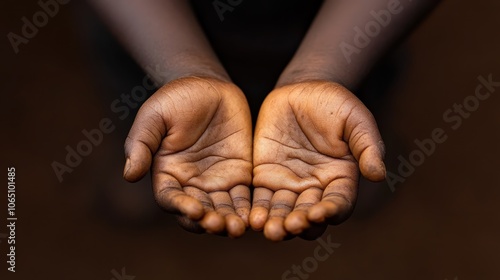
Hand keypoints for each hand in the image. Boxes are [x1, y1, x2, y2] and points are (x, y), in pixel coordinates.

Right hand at [123, 77, 252, 237]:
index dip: (181, 208)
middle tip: (220, 226)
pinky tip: (254, 217)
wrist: (208, 86)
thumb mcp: (154, 116)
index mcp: (166, 173)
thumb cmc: (175, 99)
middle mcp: (190, 183)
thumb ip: (141, 144)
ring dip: (228, 222)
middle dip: (208, 222)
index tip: (194, 211)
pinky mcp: (238, 174)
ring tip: (238, 228)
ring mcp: (215, 181)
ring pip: (221, 210)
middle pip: (197, 212)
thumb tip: (129, 175)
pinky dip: (246, 210)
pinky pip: (242, 197)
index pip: (170, 199)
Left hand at [250, 81, 384, 240]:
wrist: (301, 90)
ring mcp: (290, 185)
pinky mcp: (266, 178)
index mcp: (341, 178)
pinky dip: (258, 211)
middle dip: (301, 224)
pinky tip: (253, 219)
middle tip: (291, 226)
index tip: (320, 213)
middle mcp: (316, 188)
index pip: (339, 203)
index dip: (331, 211)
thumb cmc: (334, 104)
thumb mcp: (355, 119)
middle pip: (310, 216)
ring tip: (270, 230)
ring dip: (278, 225)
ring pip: (284, 213)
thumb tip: (378, 174)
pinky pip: (262, 199)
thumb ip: (367, 145)